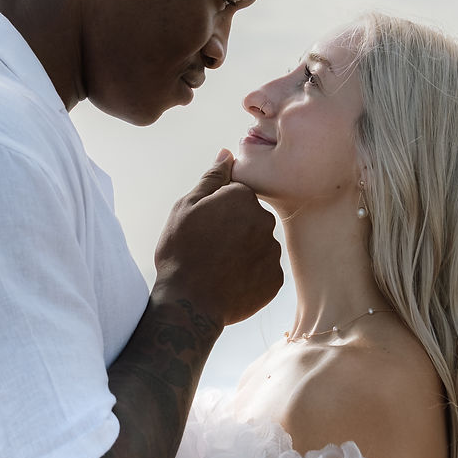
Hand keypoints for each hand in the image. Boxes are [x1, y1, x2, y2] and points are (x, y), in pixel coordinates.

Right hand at [153, 150, 282, 327]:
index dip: (217, 210)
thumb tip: (227, 153)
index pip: (236, 195)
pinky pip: (264, 270)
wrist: (190, 304)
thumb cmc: (181, 252)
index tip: (203, 227)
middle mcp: (264, 220)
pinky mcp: (275, 279)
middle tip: (209, 248)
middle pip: (251, 218)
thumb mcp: (186, 208)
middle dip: (234, 228)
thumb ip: (212, 178)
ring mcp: (272, 251)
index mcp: (242, 198)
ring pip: (259, 244)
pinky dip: (250, 274)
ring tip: (218, 267)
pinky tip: (229, 281)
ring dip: (243, 251)